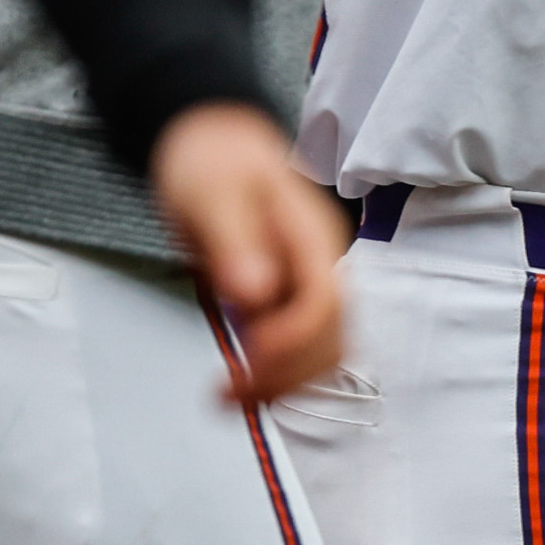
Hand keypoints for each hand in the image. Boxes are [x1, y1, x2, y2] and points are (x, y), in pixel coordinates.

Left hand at [153, 104, 347, 403]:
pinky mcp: (291, 296)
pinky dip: (280, 372)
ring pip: (324, 349)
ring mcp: (310, 281)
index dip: (291, 341)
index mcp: (311, 236)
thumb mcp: (212, 194)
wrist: (211, 147)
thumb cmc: (212, 162)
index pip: (324, 302)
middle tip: (231, 394)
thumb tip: (254, 293)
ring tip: (234, 397)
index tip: (247, 361)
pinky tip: (246, 381)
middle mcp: (322, 263)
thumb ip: (234, 242)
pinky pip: (303, 345)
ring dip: (287, 382)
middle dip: (288, 374)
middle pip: (333, 336)